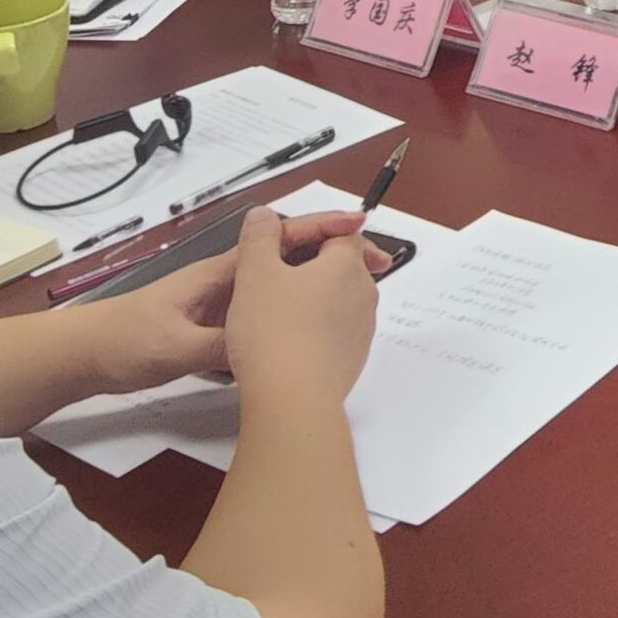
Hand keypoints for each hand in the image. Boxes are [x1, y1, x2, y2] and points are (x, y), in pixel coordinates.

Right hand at [221, 206, 384, 399]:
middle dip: (316, 266)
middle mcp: (362, 296)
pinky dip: (315, 331)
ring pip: (339, 302)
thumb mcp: (255, 273)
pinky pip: (335, 334)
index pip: (344, 232)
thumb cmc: (277, 337)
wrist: (293, 400)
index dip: (319, 230)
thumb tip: (263, 217)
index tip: (300, 236)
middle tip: (282, 272)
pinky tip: (286, 341)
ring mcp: (360, 331)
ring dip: (316, 300)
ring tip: (278, 310)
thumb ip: (259, 238)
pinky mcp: (350, 360)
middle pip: (344, 267)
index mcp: (345, 266)